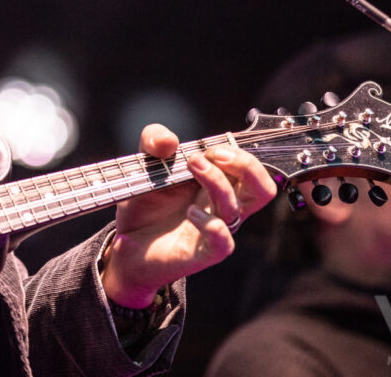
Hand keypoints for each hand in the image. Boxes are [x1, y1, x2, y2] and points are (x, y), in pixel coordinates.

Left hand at [101, 124, 276, 307]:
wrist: (127, 239)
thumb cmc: (146, 203)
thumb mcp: (146, 163)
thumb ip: (153, 141)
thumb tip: (168, 139)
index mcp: (219, 183)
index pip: (251, 168)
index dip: (237, 152)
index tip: (207, 147)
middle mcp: (222, 206)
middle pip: (263, 188)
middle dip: (246, 164)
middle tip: (212, 155)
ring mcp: (216, 229)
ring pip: (237, 208)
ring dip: (216, 181)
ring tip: (190, 165)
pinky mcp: (204, 252)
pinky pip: (223, 242)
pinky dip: (210, 224)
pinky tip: (190, 212)